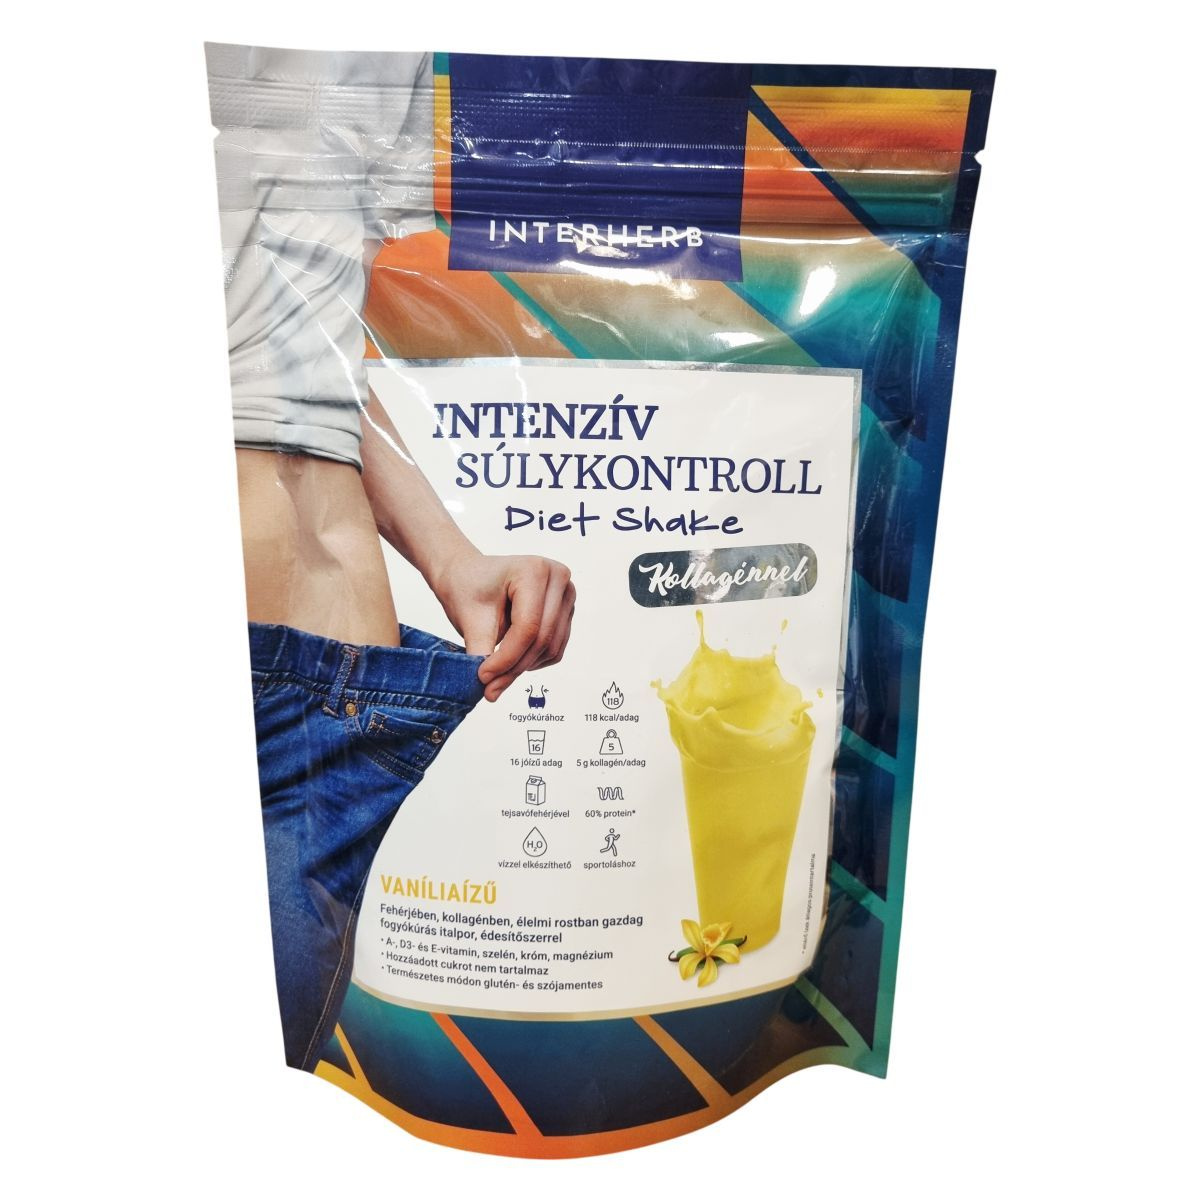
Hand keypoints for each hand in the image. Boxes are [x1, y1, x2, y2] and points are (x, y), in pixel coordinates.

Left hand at [428, 549, 575, 701]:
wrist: (468, 576)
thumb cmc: (467, 589)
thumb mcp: (469, 620)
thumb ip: (482, 654)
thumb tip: (491, 691)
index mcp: (534, 570)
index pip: (528, 626)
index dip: (506, 658)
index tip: (482, 677)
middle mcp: (558, 578)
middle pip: (542, 638)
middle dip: (514, 667)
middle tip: (489, 686)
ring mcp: (566, 595)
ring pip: (551, 647)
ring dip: (523, 666)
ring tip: (496, 669)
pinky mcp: (566, 612)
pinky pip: (555, 649)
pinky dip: (533, 661)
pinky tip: (511, 656)